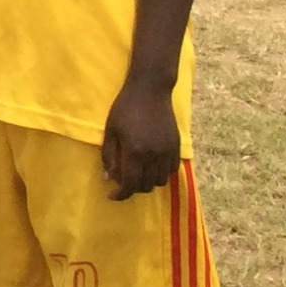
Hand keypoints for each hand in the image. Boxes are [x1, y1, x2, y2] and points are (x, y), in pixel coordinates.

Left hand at [100, 77, 181, 198]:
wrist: (150, 91)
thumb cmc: (125, 108)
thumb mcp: (110, 130)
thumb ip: (109, 156)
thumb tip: (109, 178)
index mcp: (135, 151)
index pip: (130, 184)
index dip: (120, 194)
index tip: (112, 195)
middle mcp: (154, 155)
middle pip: (146, 186)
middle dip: (132, 188)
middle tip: (122, 181)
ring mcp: (168, 152)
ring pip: (160, 181)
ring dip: (147, 182)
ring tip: (137, 173)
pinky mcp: (177, 147)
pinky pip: (171, 170)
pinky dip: (160, 174)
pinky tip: (150, 166)